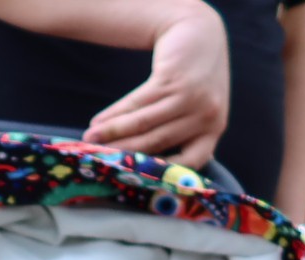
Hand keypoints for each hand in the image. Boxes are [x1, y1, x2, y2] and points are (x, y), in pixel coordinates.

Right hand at [83, 3, 230, 168]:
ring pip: (144, 124)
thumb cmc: (194, 80)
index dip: (158, 173)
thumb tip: (146, 168)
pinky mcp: (172, 79)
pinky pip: (138, 103)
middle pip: (157, 143)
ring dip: (112, 133)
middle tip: (98, 159)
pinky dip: (115, 114)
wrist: (199, 34)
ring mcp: (191, 97)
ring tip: (91, 138)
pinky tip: (99, 120)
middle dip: (123, 152)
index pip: (188, 163)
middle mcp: (206, 116)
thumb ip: (182, 135)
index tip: (130, 179)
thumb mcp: (198, 109)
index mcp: (213, 130)